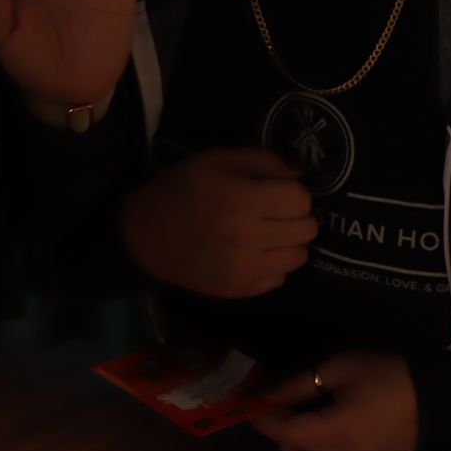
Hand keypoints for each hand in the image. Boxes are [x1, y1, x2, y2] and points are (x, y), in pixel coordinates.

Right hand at [121, 147, 317, 296]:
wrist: (144, 236)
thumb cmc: (182, 190)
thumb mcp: (216, 160)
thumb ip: (262, 161)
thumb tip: (299, 175)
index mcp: (241, 199)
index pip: (301, 200)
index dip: (293, 192)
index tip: (277, 191)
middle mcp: (247, 237)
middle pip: (306, 229)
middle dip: (295, 217)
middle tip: (274, 212)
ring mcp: (244, 268)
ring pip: (299, 257)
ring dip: (288, 243)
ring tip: (267, 233)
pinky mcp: (239, 290)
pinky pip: (280, 279)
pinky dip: (272, 265)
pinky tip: (253, 253)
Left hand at [252, 353, 419, 450]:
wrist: (435, 395)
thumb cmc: (386, 373)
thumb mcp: (339, 368)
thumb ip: (299, 385)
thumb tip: (267, 396)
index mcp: (337, 433)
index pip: (286, 434)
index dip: (266, 420)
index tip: (255, 403)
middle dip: (283, 437)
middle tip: (285, 411)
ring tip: (306, 426)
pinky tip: (328, 444)